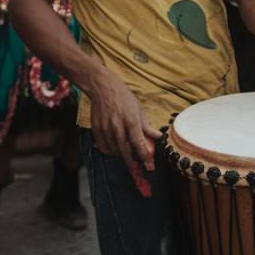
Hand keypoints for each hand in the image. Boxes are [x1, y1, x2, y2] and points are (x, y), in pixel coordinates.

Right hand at [88, 71, 162, 196]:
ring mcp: (106, 128)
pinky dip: (109, 151)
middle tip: (137, 167)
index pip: (138, 144)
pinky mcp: (96, 128)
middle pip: (125, 150)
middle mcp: (118, 126)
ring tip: (126, 156)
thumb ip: (146, 126)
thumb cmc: (123, 97)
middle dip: (132, 160)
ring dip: (121, 155)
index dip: (144, 156)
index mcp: (131, 121)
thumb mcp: (138, 109)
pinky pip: (103, 146)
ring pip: (114, 150)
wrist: (103, 87)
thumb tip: (158, 136)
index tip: (148, 164)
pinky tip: (114, 150)